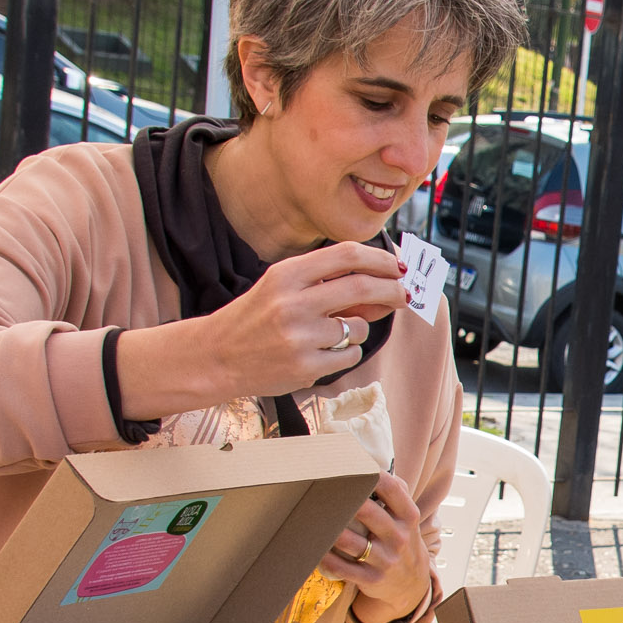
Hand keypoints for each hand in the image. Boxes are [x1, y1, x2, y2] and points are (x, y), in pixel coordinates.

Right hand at [113, 241, 408, 417]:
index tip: (398, 266)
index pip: (345, 255)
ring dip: (359, 327)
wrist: (216, 357)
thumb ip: (326, 283)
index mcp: (285, 275)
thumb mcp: (282, 288)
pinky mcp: (305, 367)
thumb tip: (382, 285)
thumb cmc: (254, 318)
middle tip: (406, 294)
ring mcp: (299, 337)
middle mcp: (292, 303)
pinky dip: (347, 351)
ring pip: (357, 327)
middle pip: (360, 286)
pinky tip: (322, 351)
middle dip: (391, 289)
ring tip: (335, 332)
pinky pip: (348, 355)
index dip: (379, 258)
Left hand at [326, 472, 436, 622]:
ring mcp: (386, 560)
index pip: (392, 489)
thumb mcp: (407, 519)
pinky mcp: (372, 579)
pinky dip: (325, 557)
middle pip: (366, 512)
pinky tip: (314, 548)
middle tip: (320, 489)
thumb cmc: (401, 540)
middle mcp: (399, 537)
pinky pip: (342, 567)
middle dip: (342, 500)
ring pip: (349, 541)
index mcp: (408, 517)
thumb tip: (371, 463)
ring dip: (329, 530)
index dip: (370, 475)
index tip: (350, 467)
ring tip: (311, 517)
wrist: (412, 584)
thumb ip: (395, 492)